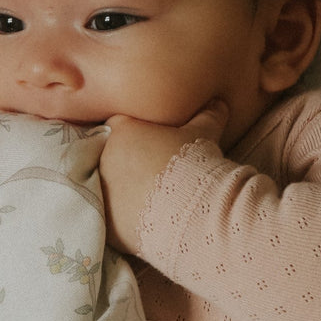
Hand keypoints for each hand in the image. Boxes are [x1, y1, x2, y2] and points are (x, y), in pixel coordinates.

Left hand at [99, 101, 228, 252]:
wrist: (194, 210)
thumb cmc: (197, 164)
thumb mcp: (204, 134)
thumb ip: (207, 115)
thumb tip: (219, 103)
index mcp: (122, 130)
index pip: (118, 125)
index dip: (132, 133)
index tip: (145, 143)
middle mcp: (104, 157)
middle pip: (108, 154)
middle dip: (123, 161)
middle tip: (147, 173)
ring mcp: (102, 188)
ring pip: (105, 184)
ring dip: (121, 188)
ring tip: (146, 197)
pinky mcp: (105, 218)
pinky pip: (109, 214)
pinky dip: (121, 215)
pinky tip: (142, 217)